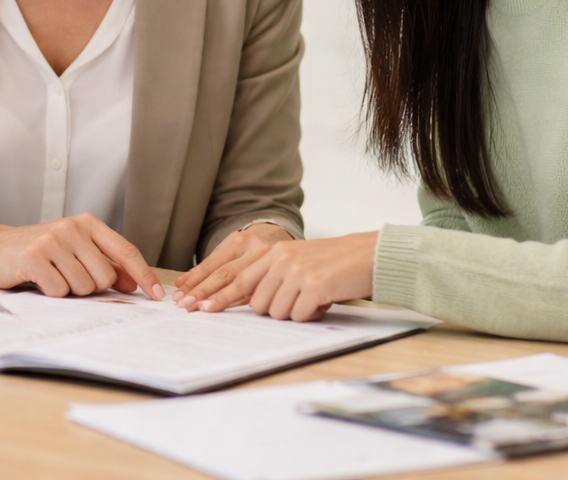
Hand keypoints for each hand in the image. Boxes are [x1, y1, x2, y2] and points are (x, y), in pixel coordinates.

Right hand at [0, 214, 164, 299]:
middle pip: (105, 277)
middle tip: (67, 277)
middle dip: (90, 287)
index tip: (156, 296)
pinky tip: (37, 280)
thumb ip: (103, 262)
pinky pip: (58, 291)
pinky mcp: (34, 257)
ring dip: (68, 291)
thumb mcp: (73, 250)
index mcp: (87, 223)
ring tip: (51, 276)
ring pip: (83, 287)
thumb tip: (134, 283)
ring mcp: (53, 241)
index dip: (143, 276)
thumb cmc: (37, 252)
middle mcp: (72, 228)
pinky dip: (50, 293)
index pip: (125, 251)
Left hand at [174, 231, 376, 321]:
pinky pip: (299, 316)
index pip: (236, 276)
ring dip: (294, 312)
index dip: (216, 294)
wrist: (369, 255)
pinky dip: (312, 315)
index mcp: (274, 251)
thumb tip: (248, 300)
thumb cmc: (333, 264)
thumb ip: (272, 275)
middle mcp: (281, 259)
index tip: (198, 307)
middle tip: (255, 307)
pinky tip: (325, 300)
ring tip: (313, 297)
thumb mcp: (297, 262)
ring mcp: (297, 272)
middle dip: (262, 309)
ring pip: (276, 312)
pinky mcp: (314, 286)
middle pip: (254, 301)